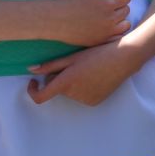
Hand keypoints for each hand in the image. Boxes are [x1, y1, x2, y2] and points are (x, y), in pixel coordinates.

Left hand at [27, 39, 147, 106]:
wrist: (124, 59)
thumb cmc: (97, 54)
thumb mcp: (72, 57)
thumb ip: (50, 65)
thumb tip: (30, 70)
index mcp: (66, 82)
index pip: (41, 97)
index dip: (33, 91)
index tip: (33, 82)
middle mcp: (74, 95)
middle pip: (57, 89)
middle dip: (58, 79)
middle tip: (72, 65)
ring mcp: (85, 100)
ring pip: (69, 92)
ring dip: (71, 83)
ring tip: (86, 69)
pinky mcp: (94, 102)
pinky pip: (80, 96)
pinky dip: (82, 88)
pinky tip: (94, 77)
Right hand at [46, 0, 132, 45]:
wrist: (53, 20)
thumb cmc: (69, 1)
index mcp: (108, 4)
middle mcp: (110, 19)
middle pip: (126, 10)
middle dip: (119, 6)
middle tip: (106, 6)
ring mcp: (106, 32)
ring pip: (125, 24)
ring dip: (120, 20)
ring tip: (107, 17)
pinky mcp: (100, 41)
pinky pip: (118, 37)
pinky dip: (115, 32)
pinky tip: (105, 27)